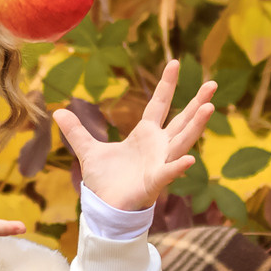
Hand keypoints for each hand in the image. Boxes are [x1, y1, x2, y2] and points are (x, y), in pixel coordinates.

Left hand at [53, 60, 216, 211]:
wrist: (104, 208)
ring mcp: (159, 163)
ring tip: (210, 107)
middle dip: (197, 102)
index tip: (174, 63)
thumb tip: (57, 112)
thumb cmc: (104, 181)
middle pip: (181, 120)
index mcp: (145, 135)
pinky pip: (168, 173)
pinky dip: (178, 167)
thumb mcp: (87, 151)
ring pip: (182, 141)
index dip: (167, 85)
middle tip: (212, 84)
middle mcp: (158, 146)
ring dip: (196, 126)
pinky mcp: (154, 182)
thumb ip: (77, 132)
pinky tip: (189, 160)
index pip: (159, 104)